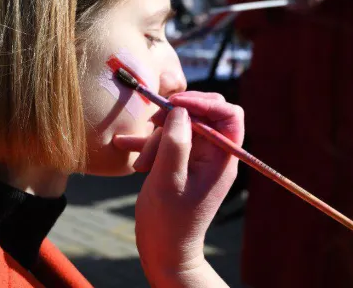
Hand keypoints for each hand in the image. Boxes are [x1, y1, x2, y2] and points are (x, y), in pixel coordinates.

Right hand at [113, 92, 241, 286]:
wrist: (164, 251)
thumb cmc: (169, 221)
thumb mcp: (168, 179)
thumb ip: (175, 142)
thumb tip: (180, 110)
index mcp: (222, 157)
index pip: (228, 114)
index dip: (204, 102)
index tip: (174, 103)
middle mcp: (214, 154)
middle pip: (202, 115)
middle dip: (174, 119)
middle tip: (152, 125)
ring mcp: (198, 158)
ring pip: (180, 127)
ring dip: (156, 139)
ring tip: (141, 164)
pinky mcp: (181, 163)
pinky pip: (168, 142)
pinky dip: (149, 144)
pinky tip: (123, 144)